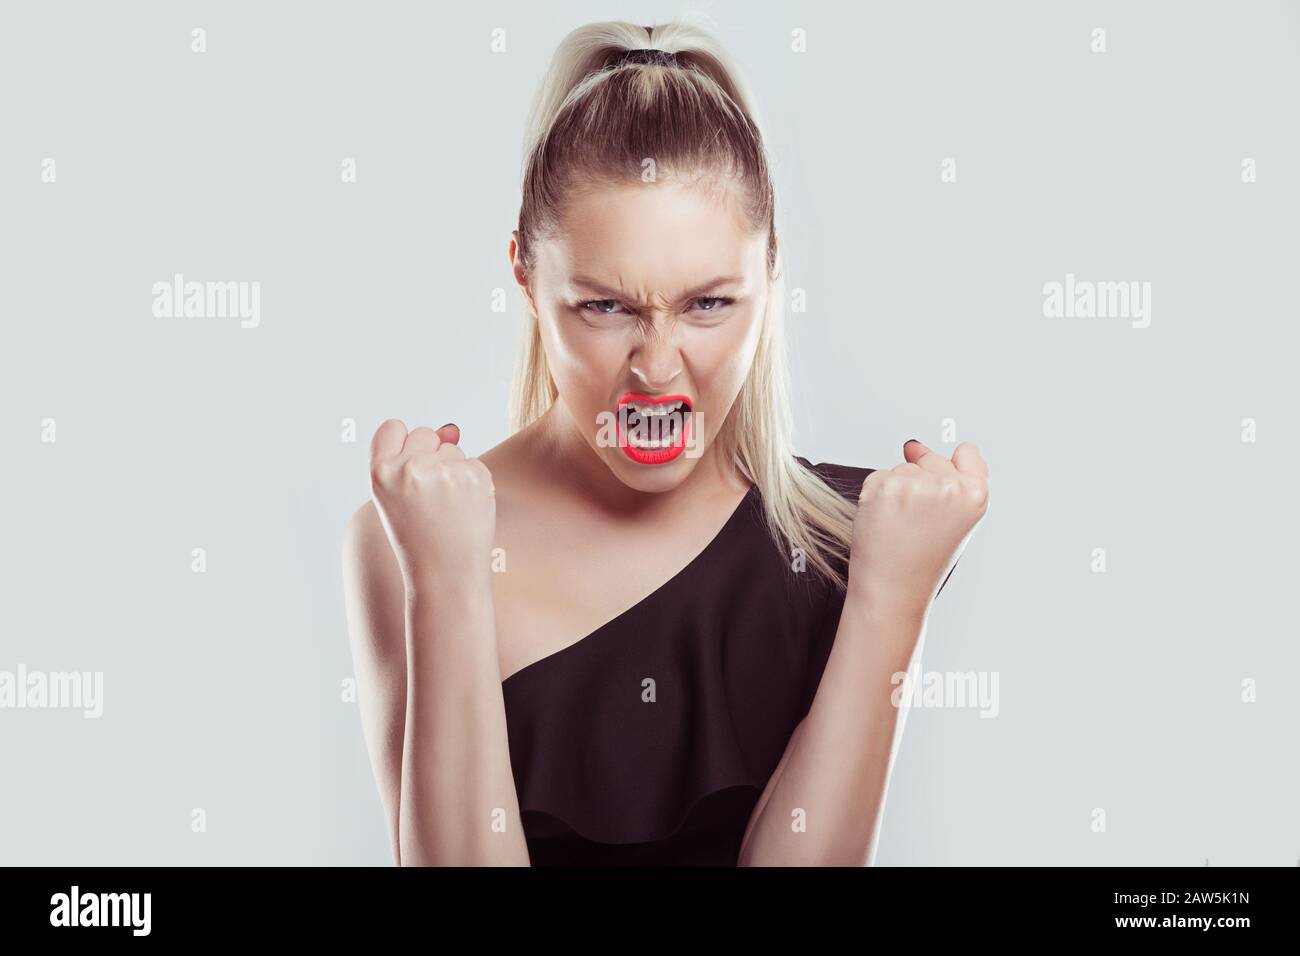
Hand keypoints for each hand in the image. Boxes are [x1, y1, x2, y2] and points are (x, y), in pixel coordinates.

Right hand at [368, 419, 496, 589]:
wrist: (446, 575)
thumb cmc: (420, 539)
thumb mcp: (398, 498)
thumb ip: (414, 458)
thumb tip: (452, 428)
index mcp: (380, 473)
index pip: (392, 428)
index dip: (403, 444)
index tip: (409, 466)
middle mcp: (409, 468)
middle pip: (426, 434)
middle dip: (432, 457)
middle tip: (431, 498)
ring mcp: (443, 471)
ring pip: (453, 450)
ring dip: (454, 471)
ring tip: (448, 508)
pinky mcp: (473, 475)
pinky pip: (475, 463)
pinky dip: (474, 482)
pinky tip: (466, 508)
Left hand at [847, 439, 988, 617]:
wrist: (893, 588)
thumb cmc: (923, 559)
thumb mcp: (955, 519)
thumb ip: (948, 479)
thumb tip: (912, 445)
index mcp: (975, 495)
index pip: (968, 453)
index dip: (951, 468)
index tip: (942, 488)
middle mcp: (948, 487)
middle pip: (930, 459)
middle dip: (920, 482)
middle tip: (916, 522)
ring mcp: (915, 485)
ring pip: (902, 468)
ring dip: (896, 490)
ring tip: (900, 525)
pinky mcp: (884, 487)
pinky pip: (878, 476)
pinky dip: (876, 495)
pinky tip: (883, 520)